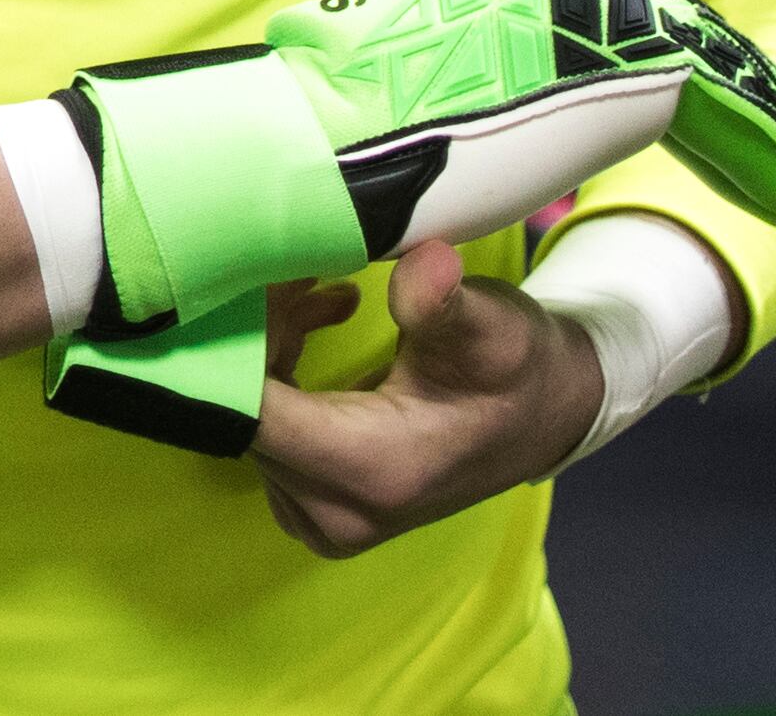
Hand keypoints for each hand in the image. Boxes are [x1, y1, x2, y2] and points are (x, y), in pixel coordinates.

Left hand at [248, 241, 602, 558]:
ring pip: (247, 410)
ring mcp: (315, 512)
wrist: (541, 415)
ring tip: (321, 285)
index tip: (249, 275)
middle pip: (243, 407)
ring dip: (272, 338)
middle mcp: (331, 510)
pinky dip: (279, 364)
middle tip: (299, 264)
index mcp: (370, 472)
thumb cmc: (515, 369)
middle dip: (257, 328)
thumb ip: (445, 302)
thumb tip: (425, 265)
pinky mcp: (310, 499)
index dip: (234, 341)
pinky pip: (264, 422)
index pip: (250, 410)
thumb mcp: (491, 327)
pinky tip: (320, 314)